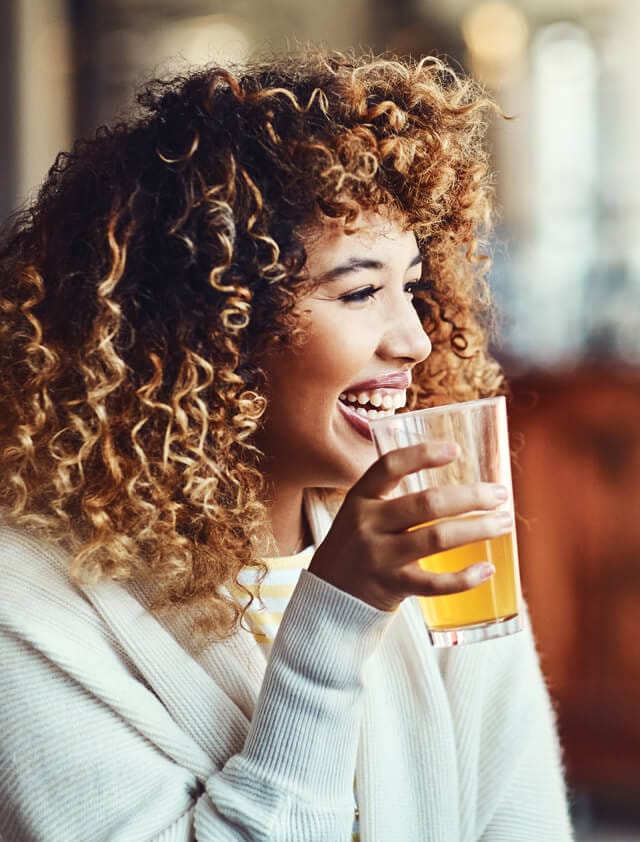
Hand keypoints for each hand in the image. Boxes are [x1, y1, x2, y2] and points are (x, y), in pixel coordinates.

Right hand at [308, 441, 511, 611]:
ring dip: (478, 529)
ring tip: (504, 523)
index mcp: (359, 499)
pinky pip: (435, 583)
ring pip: (437, 539)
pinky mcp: (392, 587)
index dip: (422, 454)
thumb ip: (394, 497)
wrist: (328, 598)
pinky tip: (487, 569)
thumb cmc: (357, 547)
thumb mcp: (361, 514)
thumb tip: (454, 482)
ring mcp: (380, 557)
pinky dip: (465, 578)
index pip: (389, 467)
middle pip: (426, 503)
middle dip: (471, 496)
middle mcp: (368, 525)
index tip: (455, 449)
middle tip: (500, 494)